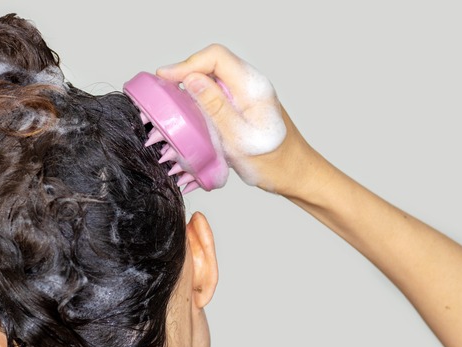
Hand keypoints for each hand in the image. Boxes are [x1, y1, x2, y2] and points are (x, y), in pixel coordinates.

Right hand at [157, 44, 319, 194]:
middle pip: (213, 63)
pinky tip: (190, 110)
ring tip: (171, 98)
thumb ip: (215, 107)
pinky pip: (219, 92)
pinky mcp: (244, 106)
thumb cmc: (274, 163)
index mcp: (253, 87)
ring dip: (192, 84)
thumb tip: (191, 79)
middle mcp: (251, 85)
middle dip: (186, 72)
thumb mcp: (239, 138)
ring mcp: (248, 94)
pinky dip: (201, 97)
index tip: (166, 78)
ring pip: (214, 77)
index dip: (187, 64)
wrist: (297, 175)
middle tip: (164, 89)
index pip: (216, 57)